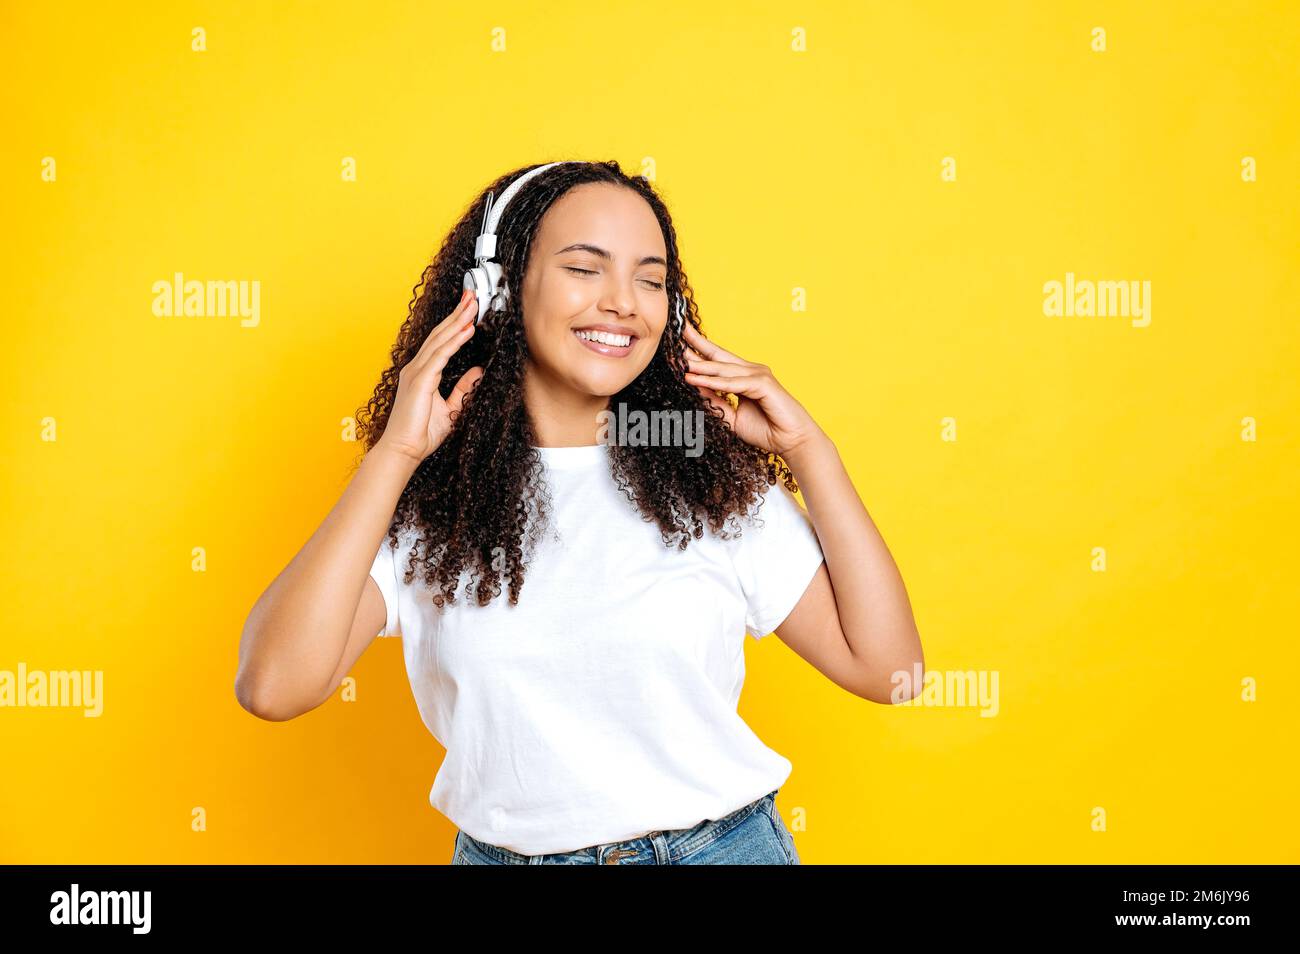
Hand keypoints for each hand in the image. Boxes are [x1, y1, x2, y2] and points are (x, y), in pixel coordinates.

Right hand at [375, 287, 484, 463]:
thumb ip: (463, 388)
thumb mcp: (451, 408)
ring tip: (473, 304)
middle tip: (472, 295)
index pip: (441, 341)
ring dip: (458, 320)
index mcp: (422, 372)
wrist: (404, 450)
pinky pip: (440, 355)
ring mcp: (416, 372)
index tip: (469, 308)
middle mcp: (417, 367)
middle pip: (440, 333)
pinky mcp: (420, 380)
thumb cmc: (421, 433)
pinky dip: (455, 340)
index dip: (455, 323)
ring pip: (440, 339)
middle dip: (457, 313)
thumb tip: (477, 370)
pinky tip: (466, 329)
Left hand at [681, 322, 823, 458]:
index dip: (698, 349)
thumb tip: (693, 385)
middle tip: (677, 330)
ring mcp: (758, 375)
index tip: (679, 339)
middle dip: (697, 342)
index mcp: (744, 376)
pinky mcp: (763, 384)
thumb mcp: (731, 416)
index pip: (717, 359)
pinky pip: (733, 383)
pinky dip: (713, 382)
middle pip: (719, 355)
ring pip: (723, 369)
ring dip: (700, 365)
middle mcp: (751, 371)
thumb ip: (715, 401)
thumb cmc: (766, 431)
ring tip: (678, 358)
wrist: (791, 442)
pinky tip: (694, 378)